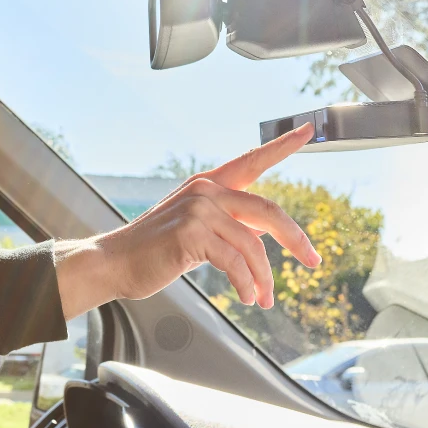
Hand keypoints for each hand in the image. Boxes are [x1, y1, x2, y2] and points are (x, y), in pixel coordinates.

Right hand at [55, 123, 320, 316]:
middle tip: (313, 261)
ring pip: (252, 246)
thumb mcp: (194, 230)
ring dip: (263, 277)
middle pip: (268, 211)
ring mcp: (198, 210)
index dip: (282, 145)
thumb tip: (264, 236)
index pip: (252, 161)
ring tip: (263, 298)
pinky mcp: (191, 234)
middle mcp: (204, 191)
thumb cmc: (152, 251)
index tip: (308, 129)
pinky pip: (234, 263)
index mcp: (207, 185)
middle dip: (296, 240)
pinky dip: (245, 284)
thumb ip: (227, 225)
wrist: (114, 263)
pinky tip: (245, 297)